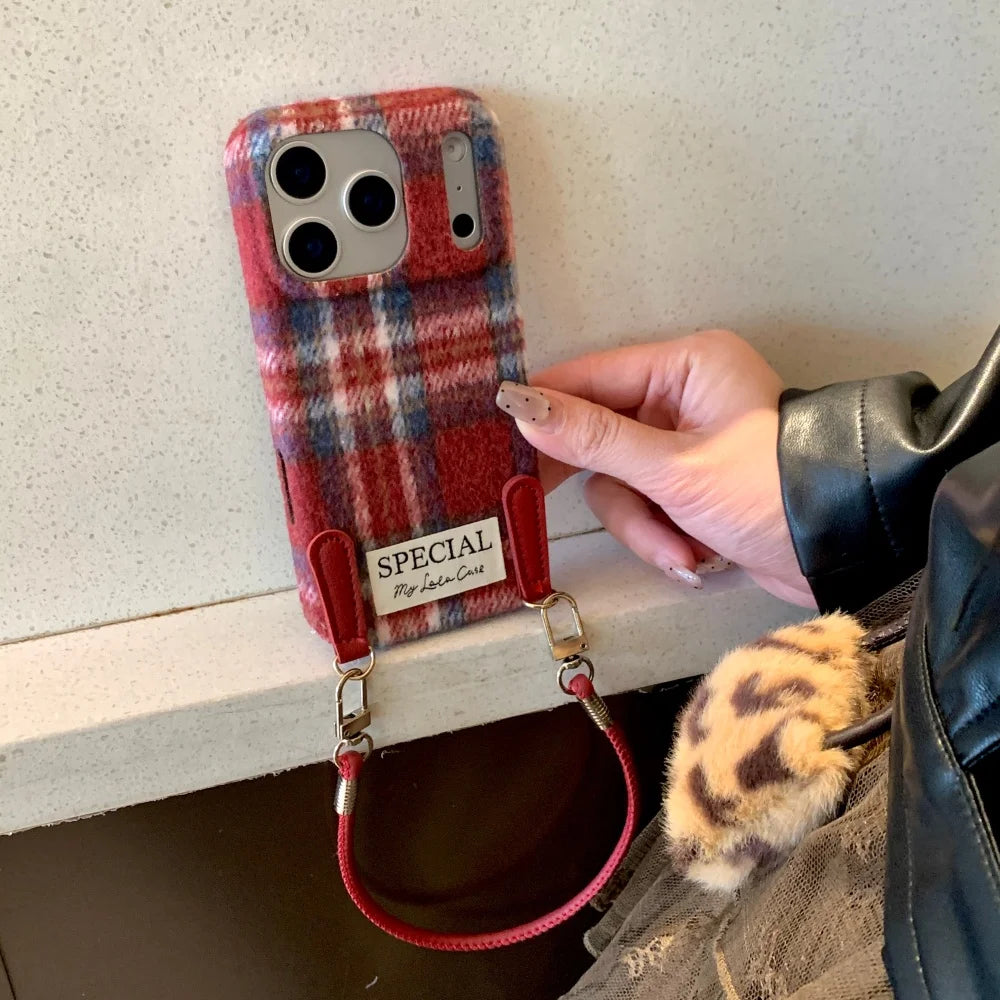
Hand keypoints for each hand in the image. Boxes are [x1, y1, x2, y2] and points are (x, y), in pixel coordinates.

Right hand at [495, 330, 814, 606]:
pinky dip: (663, 536)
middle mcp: (683, 398)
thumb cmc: (768, 490)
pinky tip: (695, 556)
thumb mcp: (673, 468)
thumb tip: (523, 407)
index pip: (593, 377)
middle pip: (601, 438)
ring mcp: (686, 445)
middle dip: (611, 487)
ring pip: (621, 484)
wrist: (845, 550)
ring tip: (680, 549)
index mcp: (686, 367)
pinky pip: (647, 507)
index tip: (505, 441)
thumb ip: (594, 439)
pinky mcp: (692, 487)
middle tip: (552, 505)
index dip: (548, 409)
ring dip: (644, 525)